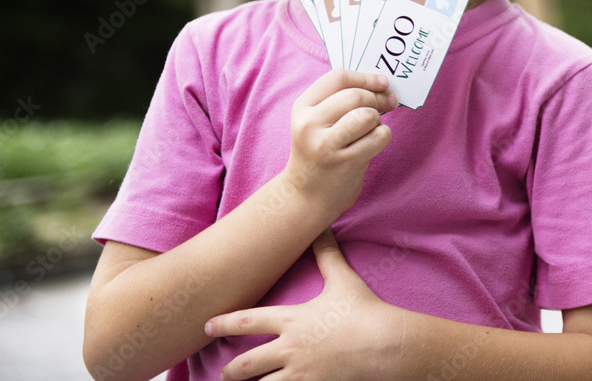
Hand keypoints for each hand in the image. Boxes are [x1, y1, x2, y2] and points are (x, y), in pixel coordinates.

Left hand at [207, 228, 404, 380]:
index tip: (207, 326)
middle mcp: (289, 349)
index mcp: (291, 320)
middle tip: (222, 373)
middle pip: (247, 364)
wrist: (384, 343)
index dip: (223, 322)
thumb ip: (327, 254)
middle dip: (230, 370)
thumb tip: (322, 226)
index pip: (247, 320)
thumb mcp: (342, 278)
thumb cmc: (362, 310)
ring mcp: (300, 373)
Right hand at [283, 69, 395, 219]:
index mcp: (302, 107)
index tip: (382, 83)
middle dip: (377, 98)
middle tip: (387, 104)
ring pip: (367, 116)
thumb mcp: (316, 121)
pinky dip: (383, 136)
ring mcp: (326, 145)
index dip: (365, 77)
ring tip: (371, 128)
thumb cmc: (319, 152)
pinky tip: (374, 143)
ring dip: (377, 119)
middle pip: (356, 95)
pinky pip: (378, 137)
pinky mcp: (345, 163)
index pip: (338, 77)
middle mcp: (310, 124)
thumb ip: (340, 99)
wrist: (305, 197)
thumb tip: (382, 85)